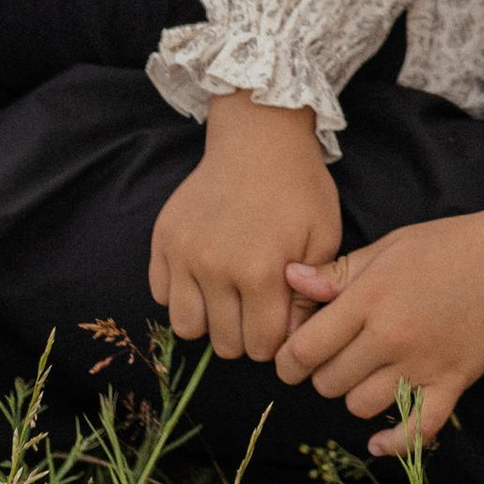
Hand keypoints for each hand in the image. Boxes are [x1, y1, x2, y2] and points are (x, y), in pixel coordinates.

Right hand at [147, 94, 341, 361]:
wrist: (258, 138)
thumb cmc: (299, 189)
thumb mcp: (322, 238)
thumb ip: (308, 294)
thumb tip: (289, 337)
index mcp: (260, 271)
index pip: (262, 345)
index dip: (275, 340)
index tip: (279, 321)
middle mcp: (216, 267)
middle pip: (225, 344)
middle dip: (245, 336)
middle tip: (256, 309)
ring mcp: (183, 253)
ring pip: (186, 327)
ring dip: (210, 321)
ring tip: (227, 298)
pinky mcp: (163, 240)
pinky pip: (161, 294)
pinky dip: (182, 294)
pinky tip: (204, 275)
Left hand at [272, 202, 483, 454]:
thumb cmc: (446, 245)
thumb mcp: (387, 247)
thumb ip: (338, 271)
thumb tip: (289, 279)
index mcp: (368, 299)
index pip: (304, 348)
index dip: (287, 360)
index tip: (290, 358)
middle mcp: (390, 336)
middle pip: (329, 382)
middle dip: (321, 375)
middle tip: (332, 359)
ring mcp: (422, 363)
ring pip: (362, 406)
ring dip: (355, 396)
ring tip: (364, 376)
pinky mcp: (452, 382)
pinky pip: (419, 428)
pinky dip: (396, 443)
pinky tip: (379, 442)